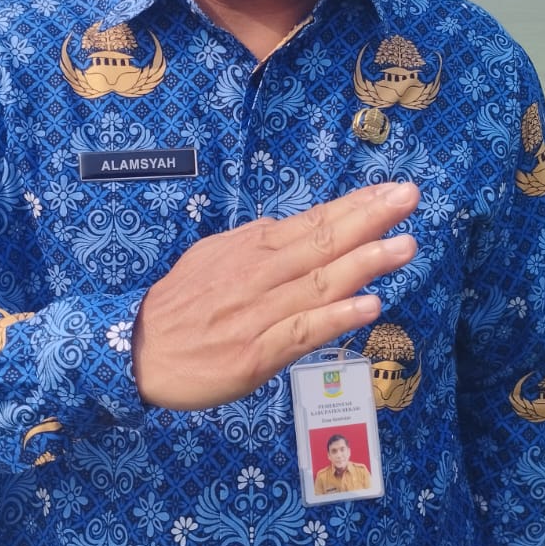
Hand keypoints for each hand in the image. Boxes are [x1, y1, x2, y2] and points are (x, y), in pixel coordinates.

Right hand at [131, 182, 419, 409]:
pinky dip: (336, 318)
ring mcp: (258, 314)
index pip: (312, 221)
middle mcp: (258, 276)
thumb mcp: (210, 258)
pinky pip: (301, 332)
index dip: (355, 206)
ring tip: (404, 246)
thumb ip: (253, 244)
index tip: (392, 191)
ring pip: (318, 283)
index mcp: (250, 250)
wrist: (134, 353)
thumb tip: (290, 226)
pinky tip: (368, 306)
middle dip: (370, 220)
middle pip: (321, 243)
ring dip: (364, 264)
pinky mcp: (255, 354)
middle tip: (410, 198)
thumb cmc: (177, 307)